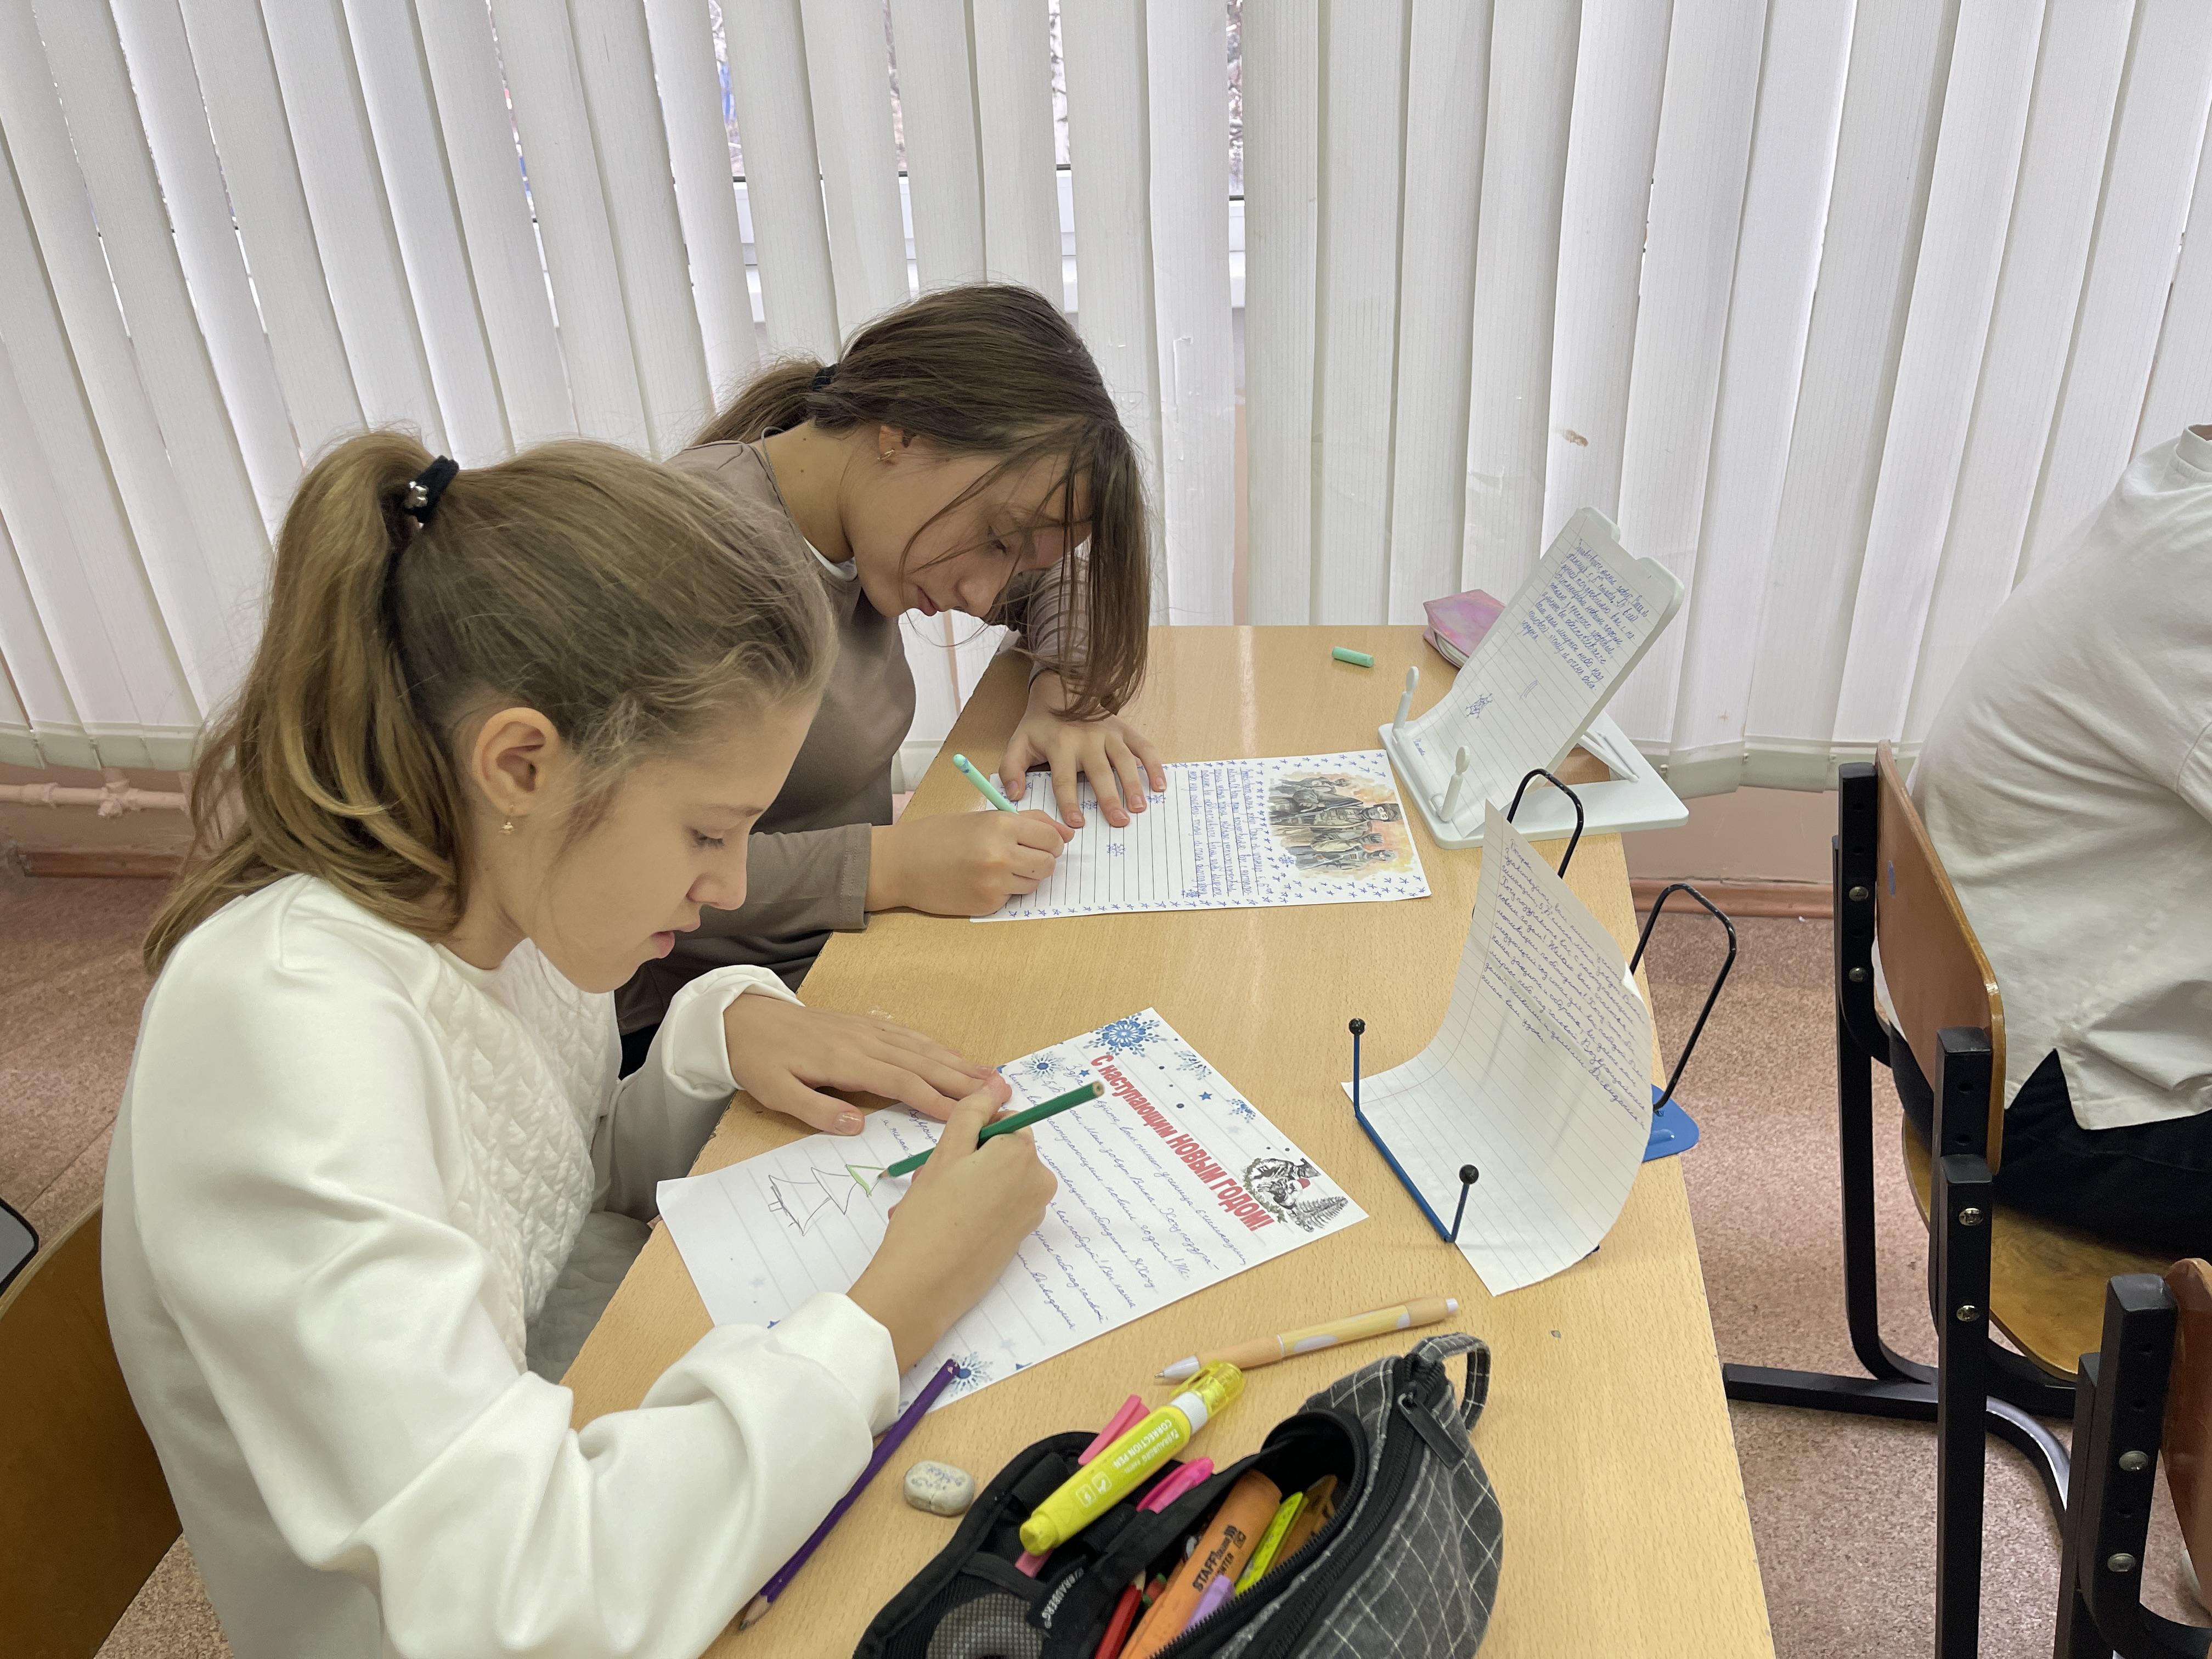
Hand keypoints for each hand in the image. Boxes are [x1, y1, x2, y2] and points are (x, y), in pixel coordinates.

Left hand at [722, 993, 992, 1134]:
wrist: (743, 1019)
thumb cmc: (759, 1061)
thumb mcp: (776, 1093)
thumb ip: (816, 1111)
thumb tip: (856, 1126)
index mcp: (845, 1062)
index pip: (901, 1083)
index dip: (936, 1100)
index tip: (967, 1116)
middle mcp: (864, 1042)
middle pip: (923, 1063)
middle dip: (963, 1079)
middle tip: (1001, 1093)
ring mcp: (867, 1030)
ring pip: (921, 1047)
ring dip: (957, 1062)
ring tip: (990, 1075)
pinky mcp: (865, 1024)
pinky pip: (908, 1035)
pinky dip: (935, 1046)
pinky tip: (953, 1055)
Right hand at [847, 1077, 1057, 1369]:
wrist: (921, 1289)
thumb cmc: (928, 1218)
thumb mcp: (945, 1153)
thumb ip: (973, 1113)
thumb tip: (997, 1083)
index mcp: (1023, 1155)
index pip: (1006, 1122)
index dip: (973, 1133)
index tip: (949, 1154)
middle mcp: (1038, 1183)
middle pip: (1003, 1151)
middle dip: (967, 1160)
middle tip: (932, 1182)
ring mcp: (1031, 1215)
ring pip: (996, 1179)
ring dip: (964, 1184)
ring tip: (931, 1204)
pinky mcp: (1019, 1239)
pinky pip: (998, 1208)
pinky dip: (972, 1209)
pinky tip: (941, 1224)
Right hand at [867, 808, 1072, 914]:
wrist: (901, 863)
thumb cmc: (939, 835)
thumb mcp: (983, 818)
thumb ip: (1027, 821)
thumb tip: (1066, 833)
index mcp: (1002, 825)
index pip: (1052, 839)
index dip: (1052, 842)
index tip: (1043, 844)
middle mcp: (1002, 854)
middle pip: (1049, 864)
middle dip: (1042, 861)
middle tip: (1022, 857)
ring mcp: (995, 882)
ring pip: (1034, 883)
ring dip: (1024, 877)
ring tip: (997, 868)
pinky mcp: (987, 904)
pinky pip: (1012, 898)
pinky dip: (1004, 891)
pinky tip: (980, 881)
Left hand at [999, 672, 1166, 827]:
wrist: (1061, 690)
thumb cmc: (1040, 725)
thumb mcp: (1018, 743)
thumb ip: (1011, 769)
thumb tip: (1013, 795)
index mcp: (1060, 745)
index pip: (1064, 779)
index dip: (1070, 803)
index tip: (1077, 824)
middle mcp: (1086, 739)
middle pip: (1099, 772)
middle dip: (1109, 797)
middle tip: (1120, 821)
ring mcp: (1108, 734)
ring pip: (1123, 760)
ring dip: (1133, 784)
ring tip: (1139, 807)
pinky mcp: (1124, 730)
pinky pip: (1142, 747)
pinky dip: (1153, 765)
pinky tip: (1160, 785)